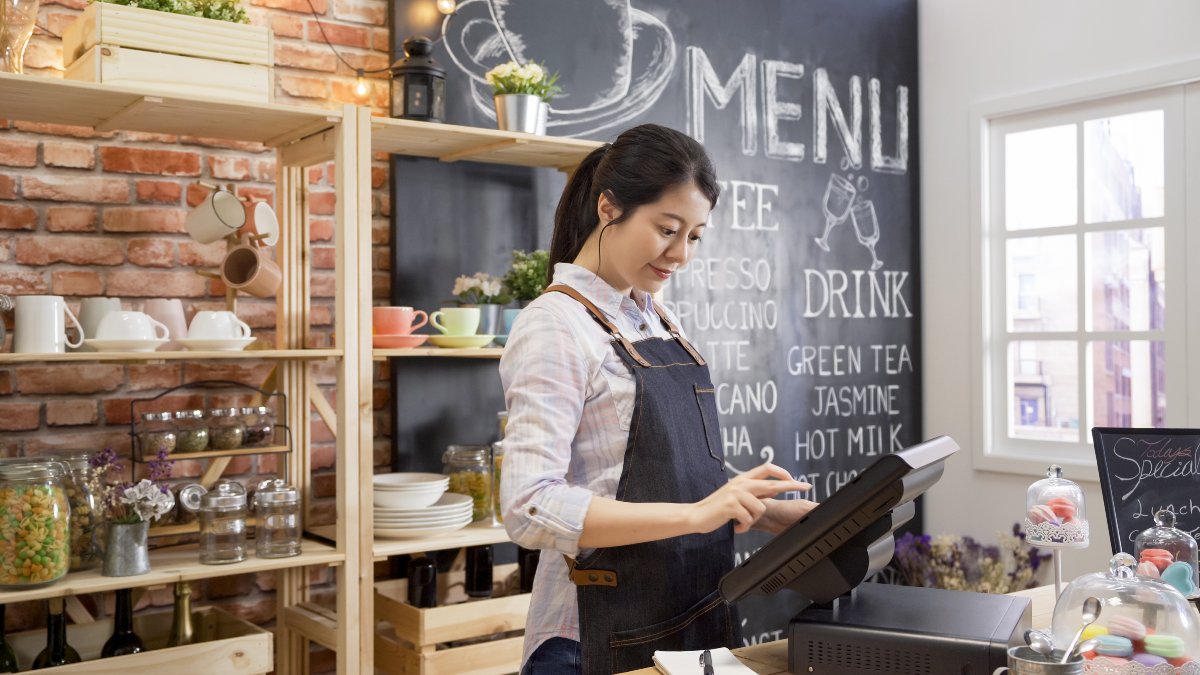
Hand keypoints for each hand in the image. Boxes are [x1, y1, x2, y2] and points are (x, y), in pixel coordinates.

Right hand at [687, 463, 809, 534]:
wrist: (696, 515)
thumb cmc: (717, 508)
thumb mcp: (737, 495)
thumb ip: (754, 491)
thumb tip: (775, 488)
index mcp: (743, 479)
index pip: (767, 468)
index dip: (782, 472)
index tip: (796, 479)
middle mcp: (741, 483)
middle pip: (772, 483)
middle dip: (792, 485)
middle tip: (806, 487)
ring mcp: (736, 493)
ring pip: (761, 508)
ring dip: (752, 520)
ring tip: (740, 521)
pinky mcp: (731, 505)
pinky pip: (749, 519)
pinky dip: (744, 527)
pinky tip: (735, 526)